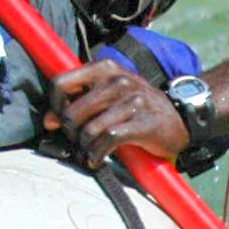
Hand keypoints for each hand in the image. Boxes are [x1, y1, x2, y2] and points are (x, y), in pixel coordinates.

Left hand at [43, 60, 186, 169]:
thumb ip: (78, 101)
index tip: (60, 121)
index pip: (60, 84)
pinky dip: (97, 154)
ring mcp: (132, 100)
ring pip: (89, 130)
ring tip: (89, 153)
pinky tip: (98, 160)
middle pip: (72, 113)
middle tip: (78, 142)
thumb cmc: (136, 106)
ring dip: (84, 148)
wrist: (179, 118)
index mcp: (104, 68)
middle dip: (71, 134)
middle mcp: (117, 80)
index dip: (54, 107)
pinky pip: (108, 140)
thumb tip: (48, 121)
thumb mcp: (108, 94)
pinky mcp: (143, 122)